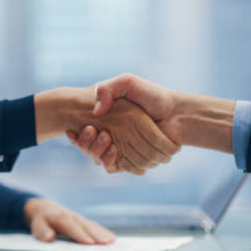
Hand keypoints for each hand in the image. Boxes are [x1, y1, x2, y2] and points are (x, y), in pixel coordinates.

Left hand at [24, 198, 114, 244]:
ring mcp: (79, 219)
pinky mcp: (84, 222)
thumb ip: (42, 231)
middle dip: (95, 234)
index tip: (89, 242)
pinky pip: (94, 227)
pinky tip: (111, 238)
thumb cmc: (42, 221)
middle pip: (84, 226)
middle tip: (106, 243)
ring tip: (111, 241)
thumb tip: (48, 237)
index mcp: (59, 217)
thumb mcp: (37, 225)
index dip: (80, 234)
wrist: (46, 209)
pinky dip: (103, 232)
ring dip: (102, 233)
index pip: (70, 225)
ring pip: (91, 226)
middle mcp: (72, 217)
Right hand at [35, 86, 178, 174]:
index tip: (73, 131)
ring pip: (98, 158)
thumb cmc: (153, 96)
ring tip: (104, 137)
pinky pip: (114, 167)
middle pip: (88, 147)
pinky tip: (112, 150)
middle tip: (90, 131)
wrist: (177, 113)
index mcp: (109, 120)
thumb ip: (108, 89)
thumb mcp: (127, 83)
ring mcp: (121, 149)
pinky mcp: (131, 161)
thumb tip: (95, 110)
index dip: (77, 134)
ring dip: (95, 151)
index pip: (84, 132)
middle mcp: (112, 136)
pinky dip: (110, 161)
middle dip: (85, 143)